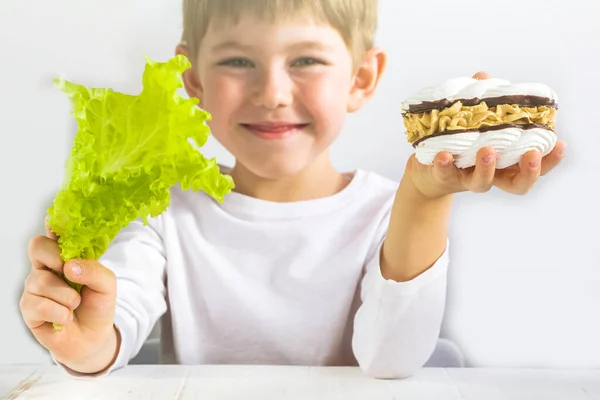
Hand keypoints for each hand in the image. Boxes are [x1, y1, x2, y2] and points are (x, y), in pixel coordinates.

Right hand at [19, 217, 118, 373]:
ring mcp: (35, 287)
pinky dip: (59, 312)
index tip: (55, 219)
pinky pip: (38, 305)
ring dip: (65, 296)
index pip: (55, 233)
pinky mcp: (29, 308)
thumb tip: (70, 265)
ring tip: (75, 305)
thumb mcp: (107, 285)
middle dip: (55, 257)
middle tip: (70, 272)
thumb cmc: (98, 306)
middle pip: (37, 246)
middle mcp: (47, 267)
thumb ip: (94, 270)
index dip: (53, 223)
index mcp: (66, 256)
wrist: (93, 338)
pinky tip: (66, 318)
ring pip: (40, 280)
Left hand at [408, 71, 566, 198]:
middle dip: (528, 172)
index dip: (550, 159)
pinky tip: (444, 155)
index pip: (535, 165)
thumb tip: (484, 77)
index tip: (560, 144)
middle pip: (518, 184)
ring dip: (487, 167)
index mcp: (506, 161)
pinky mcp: (443, 176)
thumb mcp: (472, 120)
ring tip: (487, 151)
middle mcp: (491, 174)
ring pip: (483, 183)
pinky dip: (444, 164)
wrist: (426, 168)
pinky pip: (444, 172)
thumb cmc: (457, 142)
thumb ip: (481, 100)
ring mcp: (467, 178)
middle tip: (531, 155)